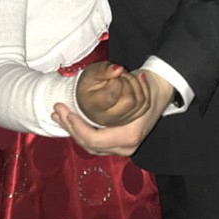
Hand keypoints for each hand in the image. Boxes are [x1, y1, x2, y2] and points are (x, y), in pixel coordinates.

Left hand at [53, 69, 173, 156]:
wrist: (161, 91)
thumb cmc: (147, 87)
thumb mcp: (135, 82)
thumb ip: (122, 78)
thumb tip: (116, 70)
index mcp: (128, 136)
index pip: (94, 139)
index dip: (76, 127)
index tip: (65, 111)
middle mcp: (126, 146)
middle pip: (89, 145)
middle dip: (70, 128)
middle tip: (57, 111)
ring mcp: (123, 148)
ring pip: (91, 146)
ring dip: (73, 131)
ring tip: (59, 116)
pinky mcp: (119, 144)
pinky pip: (96, 143)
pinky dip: (82, 132)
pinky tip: (71, 121)